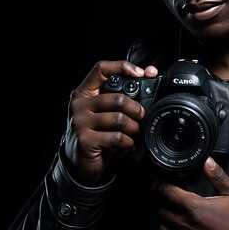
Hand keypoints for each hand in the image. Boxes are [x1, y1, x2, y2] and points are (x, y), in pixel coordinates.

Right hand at [64, 60, 157, 183]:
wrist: (79, 162)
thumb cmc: (95, 133)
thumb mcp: (102, 112)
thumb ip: (118, 96)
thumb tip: (149, 73)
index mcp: (84, 93)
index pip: (101, 69)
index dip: (123, 67)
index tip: (141, 73)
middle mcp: (79, 105)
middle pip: (117, 98)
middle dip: (136, 109)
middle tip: (140, 116)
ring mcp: (80, 122)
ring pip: (119, 119)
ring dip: (133, 128)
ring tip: (133, 133)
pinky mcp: (86, 139)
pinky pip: (117, 137)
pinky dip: (128, 143)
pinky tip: (126, 145)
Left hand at [154, 157, 228, 229]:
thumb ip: (218, 176)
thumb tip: (208, 162)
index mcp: (196, 208)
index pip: (167, 192)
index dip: (161, 184)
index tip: (162, 181)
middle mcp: (187, 224)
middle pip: (161, 209)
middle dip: (163, 200)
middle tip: (169, 195)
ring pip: (162, 227)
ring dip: (165, 217)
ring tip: (174, 211)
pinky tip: (181, 226)